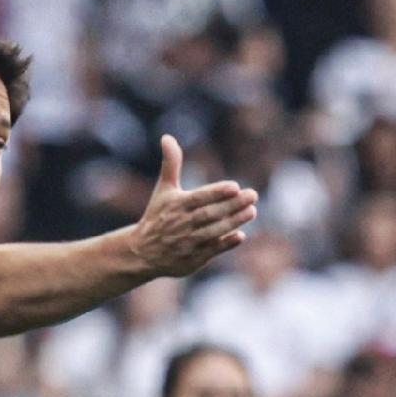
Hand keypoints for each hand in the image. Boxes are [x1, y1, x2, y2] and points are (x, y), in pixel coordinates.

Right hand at [130, 136, 257, 279]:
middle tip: (253, 195)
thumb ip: (170, 164)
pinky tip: (240, 235)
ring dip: (234, 222)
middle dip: (233, 205)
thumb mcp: (163, 190)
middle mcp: (182, 224)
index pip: (199, 198)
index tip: (235, 186)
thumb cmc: (157, 216)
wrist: (142, 253)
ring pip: (214, 232)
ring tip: (252, 211)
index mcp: (176, 206)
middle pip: (210, 214)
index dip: (217, 193)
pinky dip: (225, 244)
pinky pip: (211, 251)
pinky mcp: (192, 259)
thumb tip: (167, 137)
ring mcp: (187, 243)